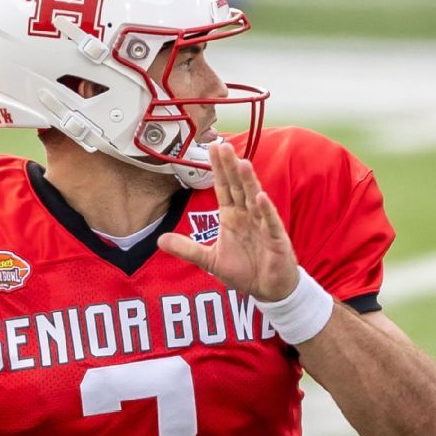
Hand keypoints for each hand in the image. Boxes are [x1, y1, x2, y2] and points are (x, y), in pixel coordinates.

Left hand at [158, 142, 299, 301]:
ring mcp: (263, 225)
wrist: (268, 290)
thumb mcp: (209, 259)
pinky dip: (266, 210)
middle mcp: (247, 215)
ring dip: (249, 182)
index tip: (213, 147)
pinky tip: (261, 197)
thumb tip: (159, 241)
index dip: (218, 169)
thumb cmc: (243, 270)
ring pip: (254, 199)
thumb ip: (187, 248)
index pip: (223, 188)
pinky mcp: (276, 239)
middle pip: (238, 187)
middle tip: (223, 146)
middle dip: (230, 167)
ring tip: (242, 163)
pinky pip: (270, 222)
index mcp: (232, 216)